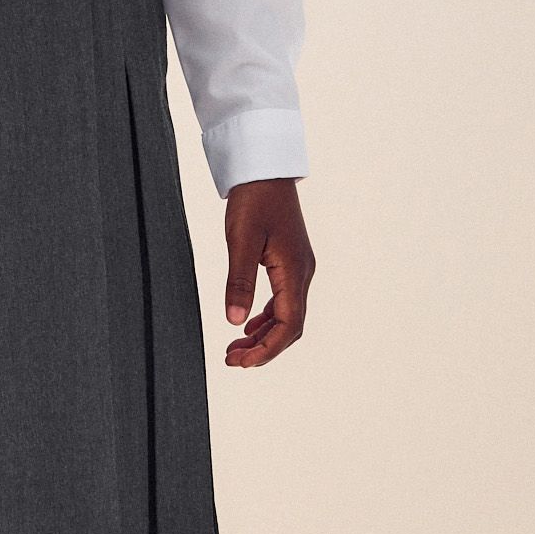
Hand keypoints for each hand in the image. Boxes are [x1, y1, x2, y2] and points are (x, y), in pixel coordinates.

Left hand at [221, 179, 313, 367]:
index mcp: (294, 270)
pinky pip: (282, 300)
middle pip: (290, 326)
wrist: (264, 170)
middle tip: (232, 361)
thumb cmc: (253, 200)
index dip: (267, 349)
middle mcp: (302, 273)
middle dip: (263, 348)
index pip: (288, 324)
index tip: (241, 363)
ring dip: (263, 336)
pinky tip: (247, 325)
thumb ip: (238, 282)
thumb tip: (234, 321)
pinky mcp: (289, 262)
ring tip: (235, 349)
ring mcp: (298, 268)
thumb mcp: (240, 241)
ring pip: (286, 315)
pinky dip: (265, 318)